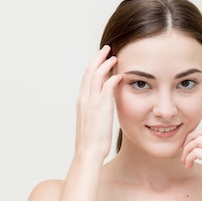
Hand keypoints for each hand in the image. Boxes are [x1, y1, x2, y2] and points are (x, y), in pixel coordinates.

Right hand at [75, 45, 121, 160]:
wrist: (88, 151)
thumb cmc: (93, 140)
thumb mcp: (93, 120)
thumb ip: (97, 109)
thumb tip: (104, 103)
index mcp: (82, 101)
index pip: (86, 77)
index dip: (93, 65)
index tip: (101, 57)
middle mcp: (84, 99)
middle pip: (89, 71)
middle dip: (98, 58)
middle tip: (107, 49)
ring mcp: (91, 103)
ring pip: (96, 76)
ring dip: (105, 64)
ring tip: (114, 56)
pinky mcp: (101, 108)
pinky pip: (106, 88)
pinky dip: (112, 79)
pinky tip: (119, 74)